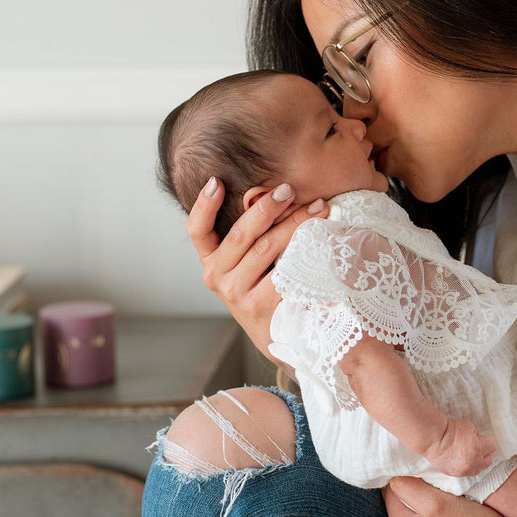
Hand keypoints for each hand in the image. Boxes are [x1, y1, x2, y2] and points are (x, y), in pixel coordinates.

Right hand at [187, 179, 327, 358]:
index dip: (203, 205)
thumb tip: (272, 192)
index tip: (216, 181)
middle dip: (267, 207)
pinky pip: (284, 270)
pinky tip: (319, 239)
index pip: (197, 230)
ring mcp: (236, 293)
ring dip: (294, 224)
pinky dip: (303, 251)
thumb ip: (249, 235)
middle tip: (289, 189)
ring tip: (318, 207)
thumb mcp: (245, 264)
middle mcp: (217, 277)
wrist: (276, 335)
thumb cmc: (262, 288)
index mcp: (211, 261)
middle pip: (241, 234)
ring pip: (266, 248)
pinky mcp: (260, 306)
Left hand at [382, 476, 516, 516]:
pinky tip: (458, 512)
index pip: (391, 495)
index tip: (418, 465)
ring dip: (431, 503)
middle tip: (436, 477)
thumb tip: (393, 477)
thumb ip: (408, 487)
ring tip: (448, 494)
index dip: (403, 476)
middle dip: (418, 490)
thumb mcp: (433, 502)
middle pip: (406, 507)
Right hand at [424, 419, 497, 476]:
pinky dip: (465, 467)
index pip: (493, 446)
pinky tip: (460, 459)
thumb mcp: (469, 426)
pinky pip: (466, 472)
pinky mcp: (455, 474)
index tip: (482, 438)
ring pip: (478, 469)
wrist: (432, 440)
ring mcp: (464, 470)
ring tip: (469, 455)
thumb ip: (477, 436)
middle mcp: (473, 462)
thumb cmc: (449, 430)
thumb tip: (479, 440)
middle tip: (478, 446)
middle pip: (488, 461)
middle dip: (485, 453)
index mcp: (478, 448)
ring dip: (476, 462)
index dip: (487, 440)